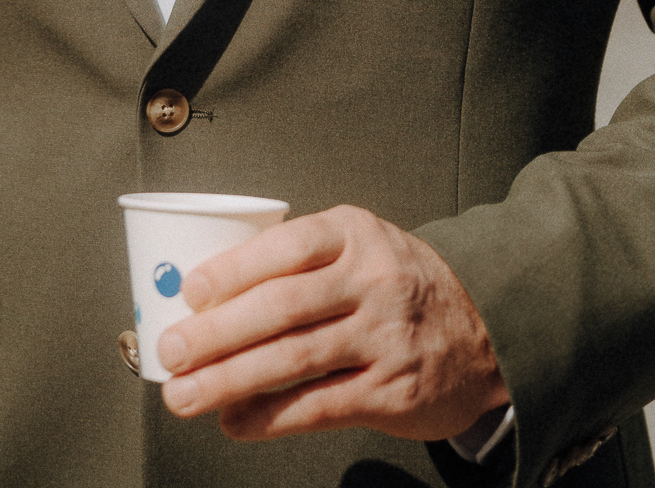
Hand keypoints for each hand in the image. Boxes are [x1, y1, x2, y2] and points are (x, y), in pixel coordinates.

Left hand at [157, 205, 505, 443]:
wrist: (484, 327)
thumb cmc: (399, 282)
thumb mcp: (359, 246)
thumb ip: (300, 261)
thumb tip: (212, 295)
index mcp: (355, 233)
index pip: (286, 247)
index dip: (233, 269)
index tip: (190, 291)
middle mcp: (372, 282)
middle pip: (281, 308)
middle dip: (217, 333)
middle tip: (171, 351)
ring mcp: (383, 339)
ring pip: (293, 360)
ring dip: (230, 380)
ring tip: (186, 394)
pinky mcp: (390, 392)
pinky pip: (319, 406)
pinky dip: (270, 417)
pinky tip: (235, 421)